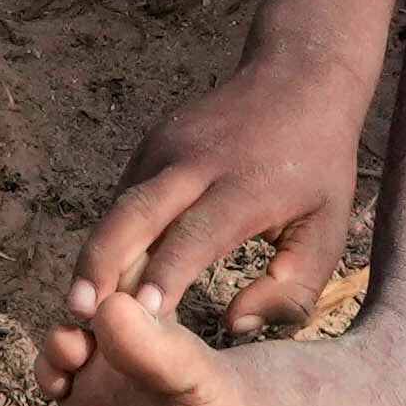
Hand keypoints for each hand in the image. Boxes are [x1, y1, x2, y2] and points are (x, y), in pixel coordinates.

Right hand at [64, 42, 381, 347]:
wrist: (297, 79)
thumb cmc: (317, 169)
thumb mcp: (328, 232)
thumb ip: (291, 291)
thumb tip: (234, 327)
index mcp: (245, 187)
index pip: (195, 235)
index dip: (164, 274)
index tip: (139, 316)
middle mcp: (197, 163)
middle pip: (135, 214)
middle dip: (102, 262)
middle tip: (77, 311)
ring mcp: (167, 147)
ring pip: (119, 207)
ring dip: (96, 255)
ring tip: (77, 306)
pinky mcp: (151, 144)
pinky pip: (124, 198)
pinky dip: (111, 237)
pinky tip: (101, 277)